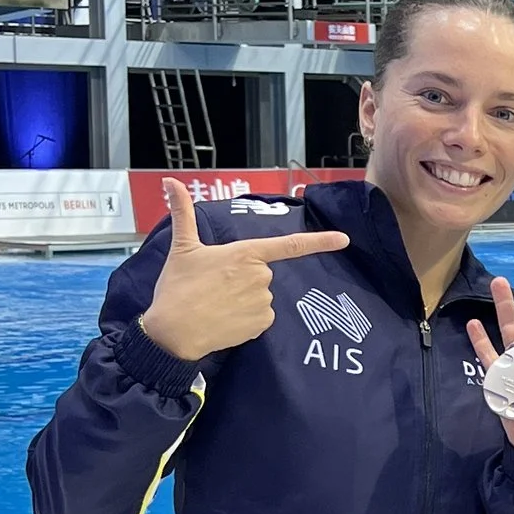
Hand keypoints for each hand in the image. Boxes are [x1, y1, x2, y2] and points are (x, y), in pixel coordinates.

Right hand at [137, 179, 350, 362]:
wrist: (173, 332)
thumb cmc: (177, 287)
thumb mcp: (182, 247)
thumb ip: (182, 212)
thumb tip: (169, 180)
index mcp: (247, 253)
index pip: (291, 245)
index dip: (320, 241)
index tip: (344, 239)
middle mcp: (261, 277)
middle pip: (261, 273)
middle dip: (243, 278)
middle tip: (214, 285)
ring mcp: (264, 302)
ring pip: (260, 296)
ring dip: (244, 299)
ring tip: (215, 303)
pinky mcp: (262, 325)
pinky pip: (260, 317)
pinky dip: (245, 319)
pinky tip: (224, 319)